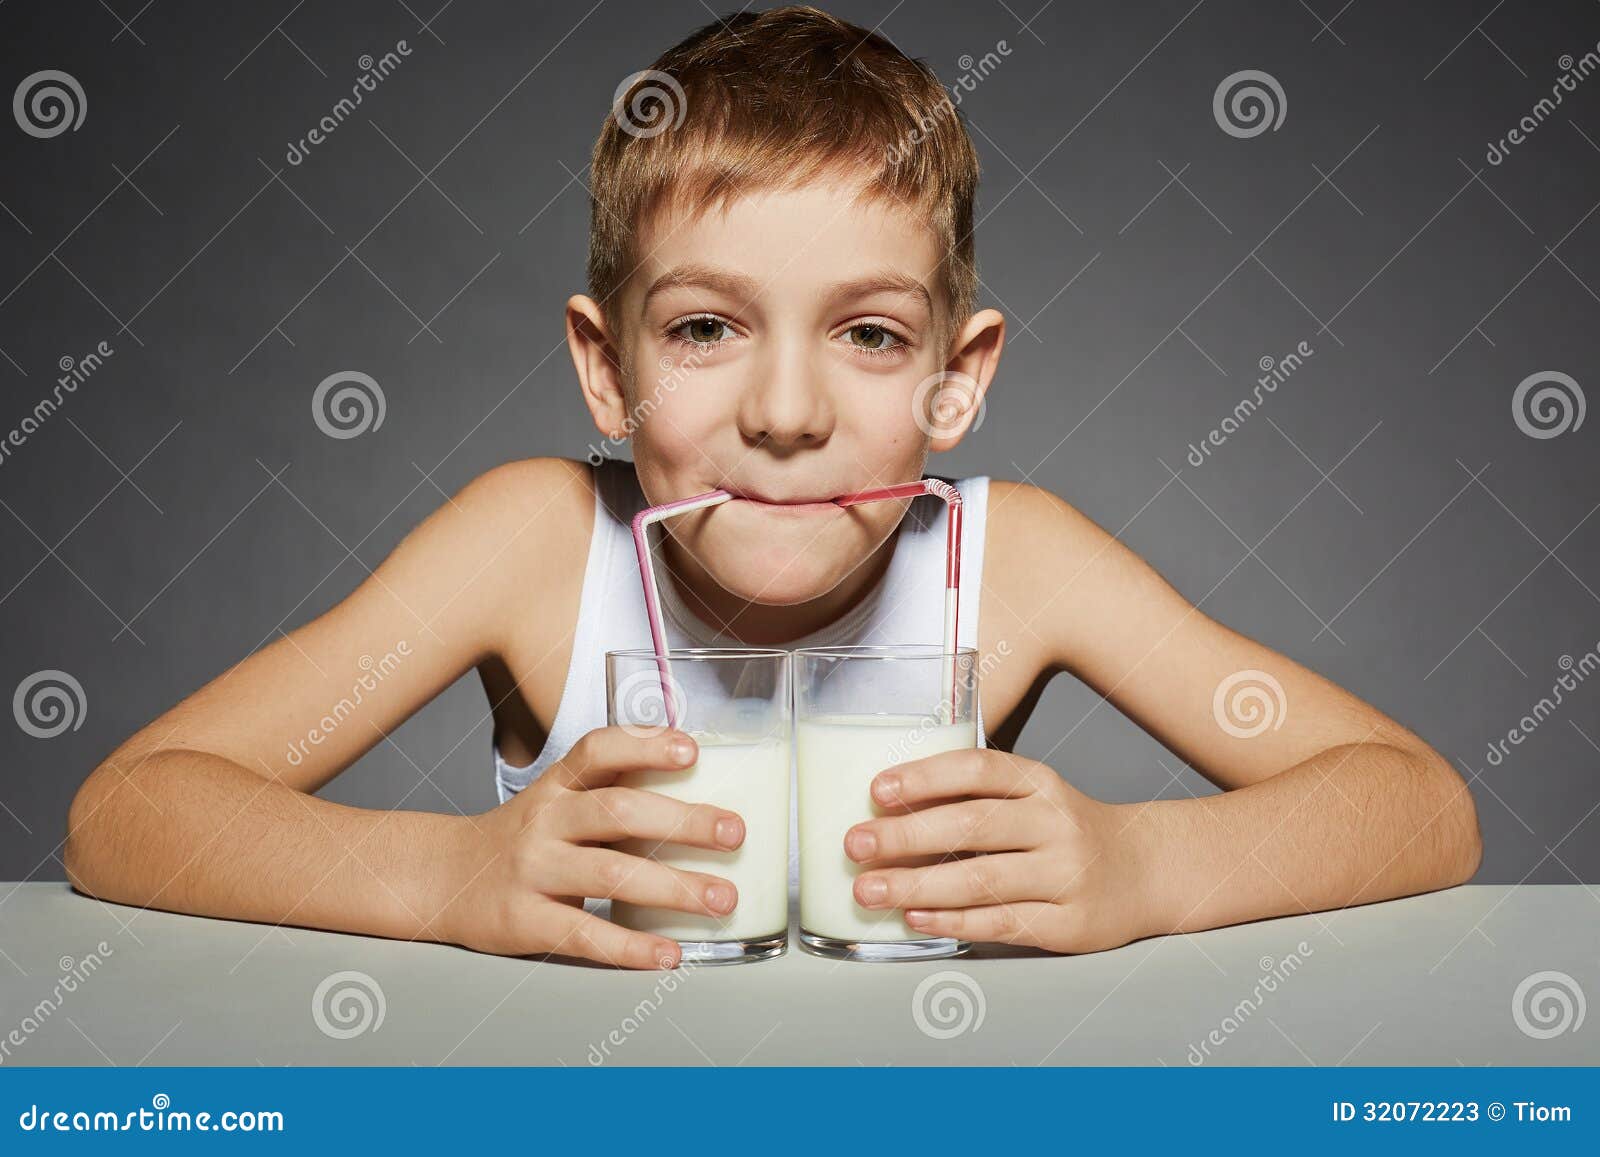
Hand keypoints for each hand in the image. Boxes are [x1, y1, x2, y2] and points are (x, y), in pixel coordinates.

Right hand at [436, 726, 745, 968]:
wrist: (443, 879)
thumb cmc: (524, 839)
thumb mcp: (557, 801)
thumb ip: (612, 793)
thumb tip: (702, 790)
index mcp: (557, 785)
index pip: (598, 751)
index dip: (644, 745)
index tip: (692, 750)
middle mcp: (544, 820)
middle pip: (617, 811)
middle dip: (683, 820)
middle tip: (735, 831)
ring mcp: (532, 870)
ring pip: (609, 874)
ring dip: (673, 887)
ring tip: (721, 898)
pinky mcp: (524, 920)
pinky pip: (584, 934)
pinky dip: (631, 947)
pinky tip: (669, 954)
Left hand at [843, 748, 1156, 952]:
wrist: (1142, 871)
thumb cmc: (1063, 831)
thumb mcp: (1030, 798)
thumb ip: (973, 798)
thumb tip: (885, 812)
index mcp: (1039, 783)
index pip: (979, 770)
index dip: (925, 777)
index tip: (877, 789)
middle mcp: (1055, 823)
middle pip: (972, 826)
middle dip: (905, 836)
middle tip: (856, 845)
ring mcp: (1066, 875)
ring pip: (982, 881)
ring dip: (917, 886)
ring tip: (869, 890)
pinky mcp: (1068, 924)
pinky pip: (1001, 923)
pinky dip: (953, 922)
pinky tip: (915, 918)